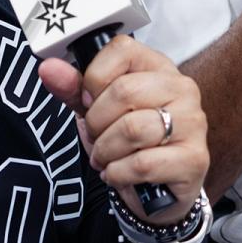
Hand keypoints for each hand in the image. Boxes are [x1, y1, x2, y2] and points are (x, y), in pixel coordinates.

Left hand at [38, 35, 207, 224]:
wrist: (158, 192)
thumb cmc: (128, 144)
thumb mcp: (97, 112)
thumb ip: (74, 89)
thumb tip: (47, 68)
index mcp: (159, 67)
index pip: (122, 50)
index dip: (94, 79)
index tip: (89, 102)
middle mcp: (182, 89)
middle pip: (124, 91)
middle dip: (97, 122)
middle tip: (97, 138)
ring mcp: (193, 124)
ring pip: (132, 129)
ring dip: (106, 151)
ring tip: (107, 158)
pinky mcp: (194, 159)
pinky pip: (142, 164)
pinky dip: (119, 174)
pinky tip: (120, 174)